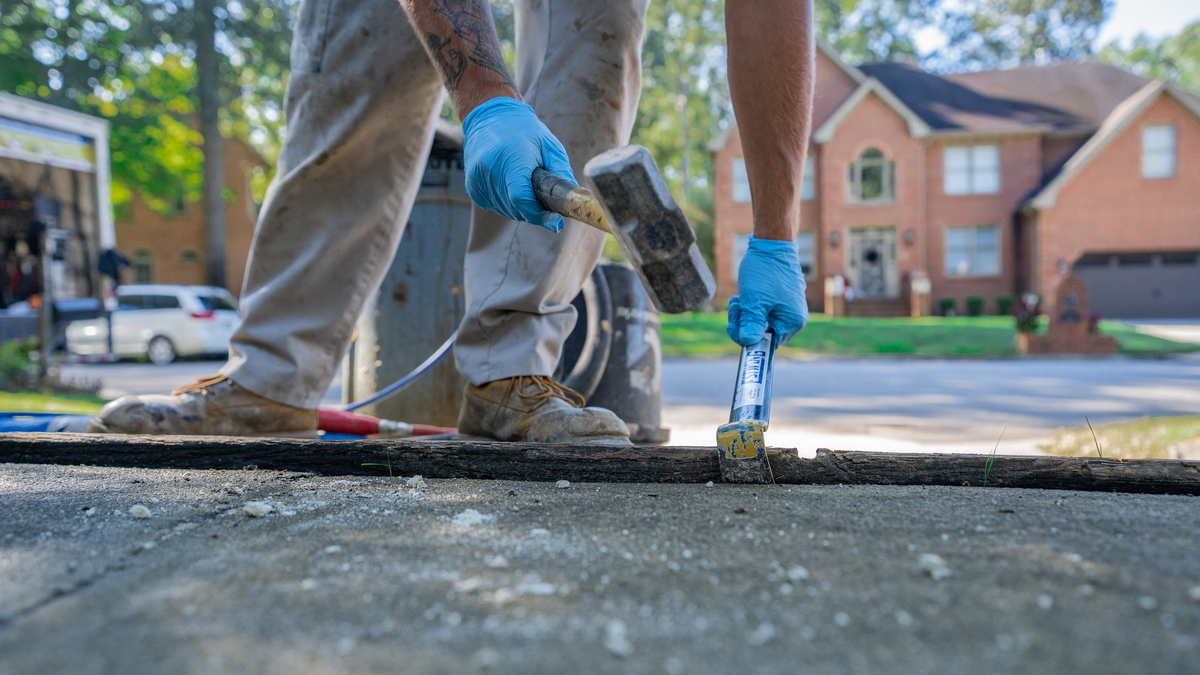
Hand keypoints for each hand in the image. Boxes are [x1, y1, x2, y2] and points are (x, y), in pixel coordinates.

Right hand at [462, 97, 574, 232]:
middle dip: (533, 212)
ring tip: (528, 189)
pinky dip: (507, 204)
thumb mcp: (550, 147)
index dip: (539, 214)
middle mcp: (489, 169)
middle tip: (545, 203)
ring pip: (505, 210)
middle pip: (515, 208)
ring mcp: (477, 179)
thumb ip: (561, 174)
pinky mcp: (472, 185)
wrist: (491, 116)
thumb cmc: (525, 130)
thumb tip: (571, 202)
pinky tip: (512, 187)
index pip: (522, 199)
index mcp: (511, 158)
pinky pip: (494, 206)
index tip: (554, 219)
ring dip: (520, 208)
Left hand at [726, 235, 808, 345]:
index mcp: (792, 322)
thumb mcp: (754, 302)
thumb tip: (747, 343)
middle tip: (735, 309)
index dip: (749, 338)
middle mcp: (794, 317)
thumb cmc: (765, 272)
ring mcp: (787, 307)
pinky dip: (750, 305)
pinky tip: (742, 296)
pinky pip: (762, 310)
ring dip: (744, 313)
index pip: (768, 343)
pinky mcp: (780, 298)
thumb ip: (751, 325)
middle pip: (763, 332)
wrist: (772, 243)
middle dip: (744, 322)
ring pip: (759, 321)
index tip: (733, 327)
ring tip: (737, 299)